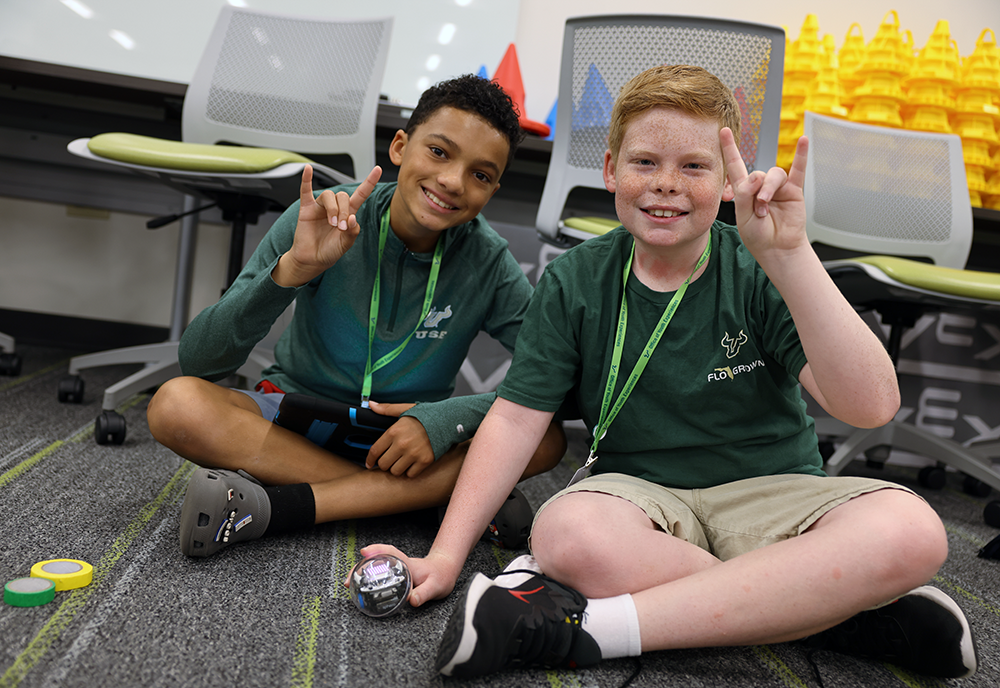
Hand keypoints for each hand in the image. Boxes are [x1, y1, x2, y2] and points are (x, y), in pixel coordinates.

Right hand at [274, 164, 381, 285]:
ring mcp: (321, 207)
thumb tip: (352, 218)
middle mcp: (335, 207)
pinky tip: (308, 170)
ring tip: (332, 223)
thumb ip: (352, 232)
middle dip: (344, 211)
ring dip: (333, 208)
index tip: (378, 170)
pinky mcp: (307, 209)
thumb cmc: (330, 251)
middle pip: (343, 196)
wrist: (313, 260)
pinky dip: (306, 180)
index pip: (361, 194)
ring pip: (329, 195)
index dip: (369, 182)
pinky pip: (306, 191)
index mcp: (348, 214)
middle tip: (341, 227)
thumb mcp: (346, 244)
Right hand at [355, 544, 460, 606]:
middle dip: (360, 567)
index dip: (377, 550)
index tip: (364, 552)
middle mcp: (399, 564)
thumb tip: (412, 601)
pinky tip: (361, 586)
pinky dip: (368, 577)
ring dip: (361, 572)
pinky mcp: (396, 574)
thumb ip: (424, 594)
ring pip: (375, 566)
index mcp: (407, 564)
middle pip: (376, 560)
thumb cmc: (441, 576)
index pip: (390, 552)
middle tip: (348, 580)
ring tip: (349, 584)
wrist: (445, 570)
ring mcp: (396, 568)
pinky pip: (379, 573)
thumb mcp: (436, 587)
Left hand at [366, 402, 434, 476]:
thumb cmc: (426, 416)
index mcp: (394, 431)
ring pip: (395, 471)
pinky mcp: (424, 461)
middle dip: (385, 463)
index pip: (375, 451)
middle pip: (383, 464)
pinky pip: (410, 474)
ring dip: (397, 468)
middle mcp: (402, 444)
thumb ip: (386, 409)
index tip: (369, 463)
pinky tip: (412, 464)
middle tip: (390, 459)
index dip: (370, 459)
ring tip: (401, 462)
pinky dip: (410, 471)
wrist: (447, 421)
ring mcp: (413, 454)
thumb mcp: (405, 409)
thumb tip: (371, 404)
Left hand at [721, 128, 808, 258]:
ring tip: (766, 204)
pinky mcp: (793, 191)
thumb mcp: (744, 217)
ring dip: (768, 189)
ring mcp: (777, 188)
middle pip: (757, 173)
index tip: (723, 131)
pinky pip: (798, 170)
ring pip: (773, 175)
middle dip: (756, 191)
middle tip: (758, 208)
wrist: (777, 249)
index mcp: (744, 191)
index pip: (734, 165)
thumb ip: (746, 195)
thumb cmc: (758, 236)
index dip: (729, 148)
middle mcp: (760, 186)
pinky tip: (804, 140)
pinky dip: (801, 155)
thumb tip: (757, 176)